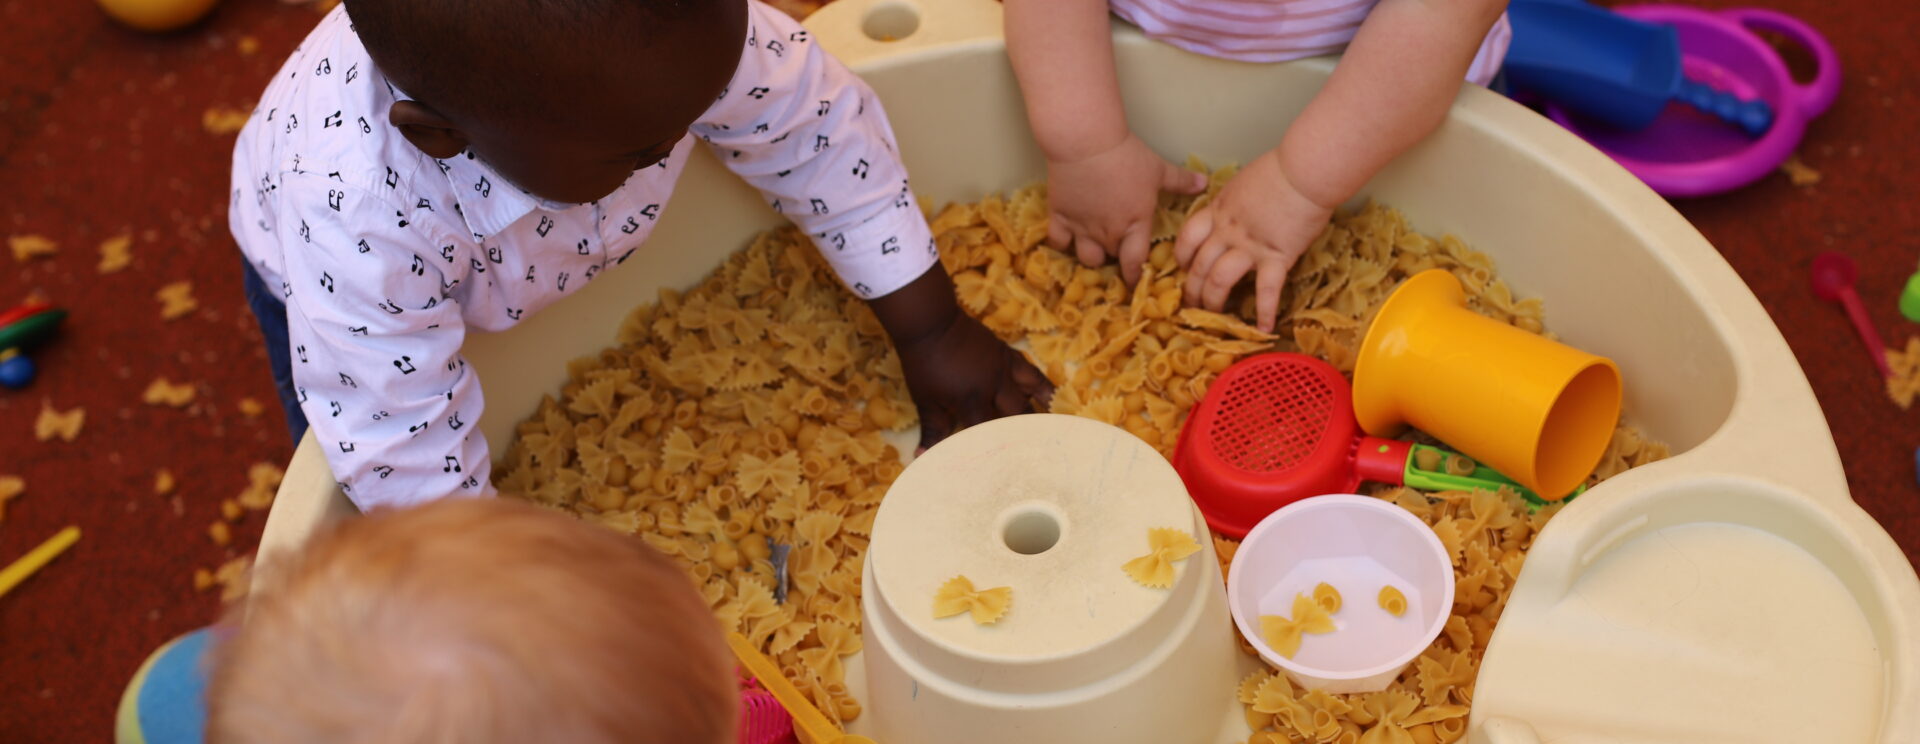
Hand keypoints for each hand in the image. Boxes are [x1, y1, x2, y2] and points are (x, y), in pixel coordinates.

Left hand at [895, 311, 1052, 451]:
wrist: (931, 323)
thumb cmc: (924, 364)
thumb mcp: (926, 401)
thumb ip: (932, 430)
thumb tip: (921, 457)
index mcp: (973, 401)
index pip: (989, 434)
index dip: (998, 453)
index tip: (1006, 471)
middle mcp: (995, 387)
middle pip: (1017, 417)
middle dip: (1026, 437)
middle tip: (1039, 456)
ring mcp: (1005, 369)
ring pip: (1032, 394)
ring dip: (1042, 412)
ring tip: (1056, 429)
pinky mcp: (1008, 354)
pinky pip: (1032, 372)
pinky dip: (1043, 386)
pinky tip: (1051, 396)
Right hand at [1045, 134, 1206, 285]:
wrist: (1086, 143)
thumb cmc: (1126, 155)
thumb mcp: (1158, 168)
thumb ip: (1181, 180)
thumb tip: (1204, 183)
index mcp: (1135, 224)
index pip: (1136, 262)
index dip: (1135, 276)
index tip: (1135, 283)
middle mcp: (1109, 233)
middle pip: (1112, 259)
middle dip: (1116, 258)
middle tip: (1117, 251)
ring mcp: (1082, 228)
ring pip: (1087, 258)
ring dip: (1092, 256)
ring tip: (1094, 246)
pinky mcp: (1060, 217)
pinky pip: (1058, 243)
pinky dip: (1062, 244)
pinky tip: (1066, 238)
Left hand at [1173, 151, 1332, 332]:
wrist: (1305, 170)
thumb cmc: (1281, 169)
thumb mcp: (1245, 182)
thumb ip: (1236, 201)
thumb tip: (1238, 209)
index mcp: (1219, 210)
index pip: (1187, 237)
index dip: (1181, 257)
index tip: (1184, 269)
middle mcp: (1227, 231)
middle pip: (1199, 266)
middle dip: (1192, 290)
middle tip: (1192, 305)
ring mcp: (1250, 246)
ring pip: (1219, 281)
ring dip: (1214, 302)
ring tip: (1215, 317)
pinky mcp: (1277, 256)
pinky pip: (1267, 290)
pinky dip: (1266, 311)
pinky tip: (1265, 328)